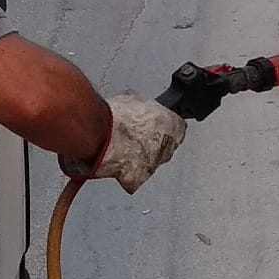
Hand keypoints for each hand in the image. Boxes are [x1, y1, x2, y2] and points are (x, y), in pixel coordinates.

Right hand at [62, 93, 186, 192]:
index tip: (156, 124)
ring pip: (152, 163)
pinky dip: (126, 173)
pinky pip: (135, 178)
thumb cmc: (117, 115)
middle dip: (154, 142)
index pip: (178, 127)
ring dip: (141, 158)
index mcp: (172, 126)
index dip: (165, 124)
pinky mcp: (137, 179)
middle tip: (137, 136)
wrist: (100, 134)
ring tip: (123, 148)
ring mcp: (153, 165)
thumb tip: (140, 105)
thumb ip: (145, 106)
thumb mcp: (135, 98)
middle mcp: (167, 147)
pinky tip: (117, 163)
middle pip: (166, 146)